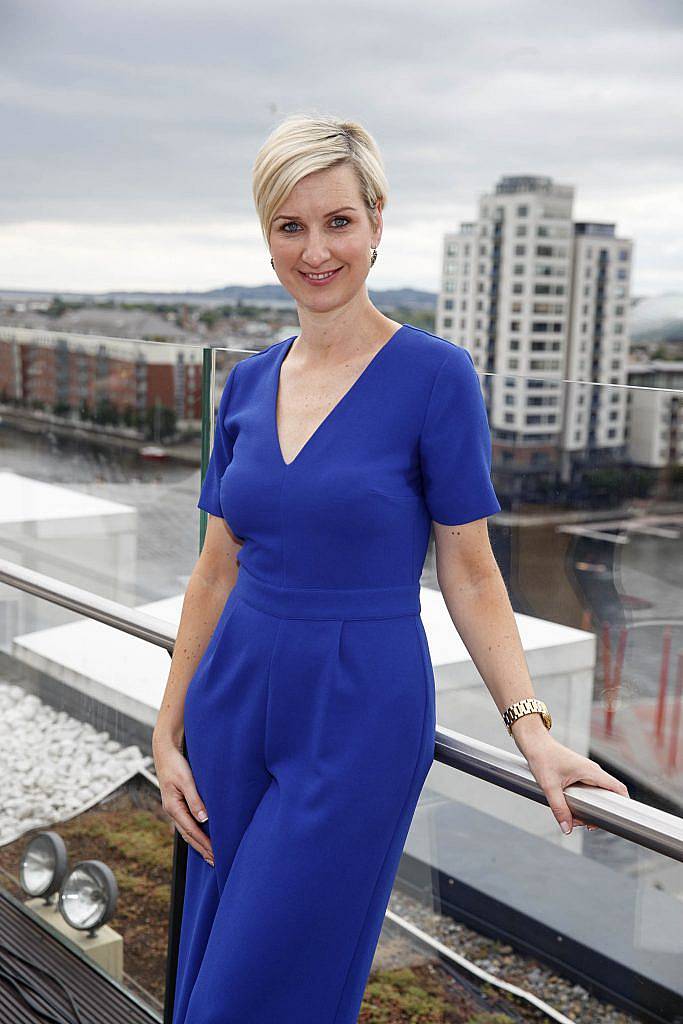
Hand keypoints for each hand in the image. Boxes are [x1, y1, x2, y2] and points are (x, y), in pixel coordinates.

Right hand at [153, 733, 214, 865]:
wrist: (165, 750)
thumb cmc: (176, 764)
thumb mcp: (187, 781)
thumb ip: (195, 800)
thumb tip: (203, 819)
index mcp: (173, 807)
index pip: (191, 831)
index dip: (204, 844)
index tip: (215, 854)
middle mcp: (172, 810)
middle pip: (188, 835)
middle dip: (202, 849)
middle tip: (215, 861)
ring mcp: (173, 807)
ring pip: (187, 830)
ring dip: (198, 843)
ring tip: (210, 855)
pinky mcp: (176, 802)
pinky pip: (186, 822)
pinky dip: (194, 832)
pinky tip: (201, 835)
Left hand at [519, 733, 629, 834]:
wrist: (534, 743)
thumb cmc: (542, 758)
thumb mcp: (550, 786)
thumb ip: (559, 808)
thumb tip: (566, 828)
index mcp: (591, 771)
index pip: (618, 788)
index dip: (623, 805)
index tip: (616, 820)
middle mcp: (592, 771)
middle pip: (607, 796)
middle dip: (599, 812)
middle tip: (586, 824)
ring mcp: (586, 772)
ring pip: (597, 794)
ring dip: (589, 808)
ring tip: (575, 818)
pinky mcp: (578, 774)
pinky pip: (588, 791)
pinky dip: (583, 801)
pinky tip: (571, 808)